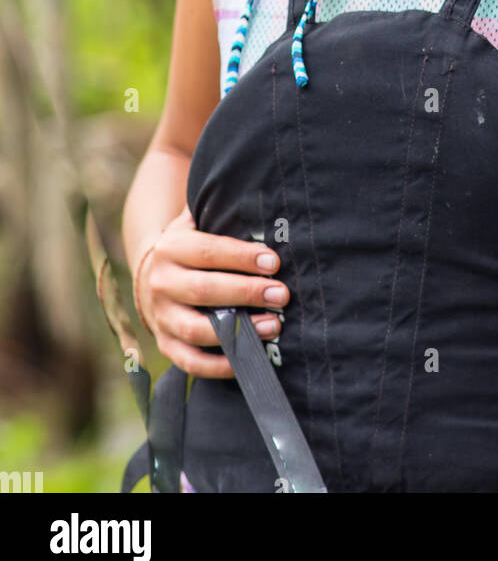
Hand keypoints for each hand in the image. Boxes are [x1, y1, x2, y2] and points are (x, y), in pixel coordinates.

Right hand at [136, 205, 289, 378]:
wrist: (151, 271)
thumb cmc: (192, 244)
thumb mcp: (198, 220)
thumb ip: (220, 210)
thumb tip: (263, 195)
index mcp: (171, 247)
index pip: (210, 252)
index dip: (243, 257)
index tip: (274, 262)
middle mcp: (161, 282)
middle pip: (206, 291)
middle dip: (247, 293)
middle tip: (282, 294)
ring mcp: (161, 316)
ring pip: (198, 328)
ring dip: (237, 331)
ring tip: (273, 326)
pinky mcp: (166, 344)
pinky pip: (191, 361)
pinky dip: (219, 365)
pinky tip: (249, 356)